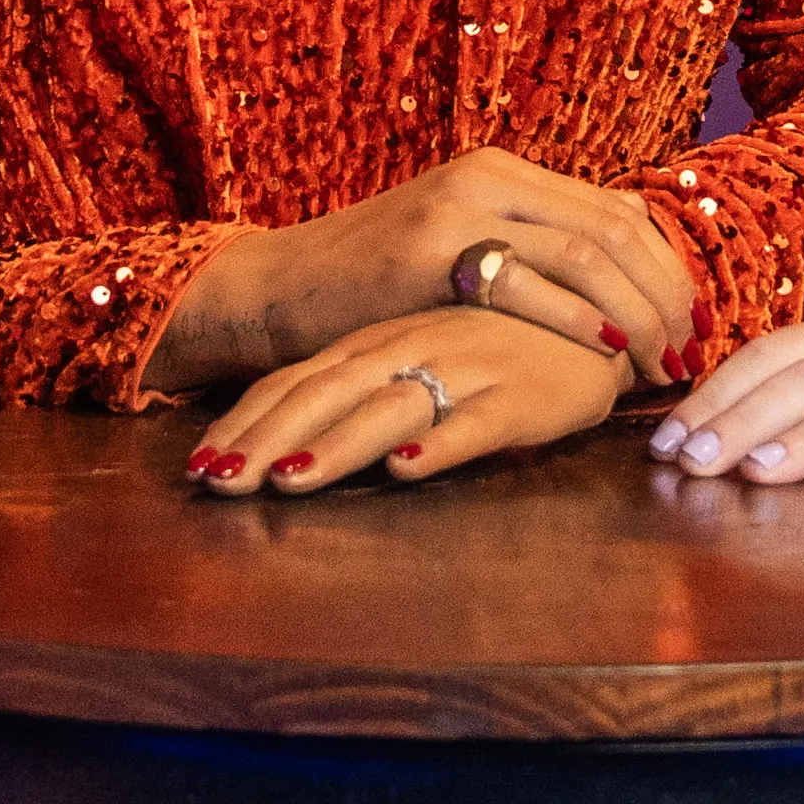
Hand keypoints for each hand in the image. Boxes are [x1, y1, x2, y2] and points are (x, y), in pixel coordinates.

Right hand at [157, 149, 705, 393]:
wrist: (277, 290)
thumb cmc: (376, 289)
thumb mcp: (462, 252)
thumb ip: (533, 256)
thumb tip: (623, 292)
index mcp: (506, 173)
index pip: (619, 213)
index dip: (670, 270)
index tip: (699, 322)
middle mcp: (490, 177)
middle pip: (615, 230)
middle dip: (669, 295)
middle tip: (696, 351)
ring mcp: (459, 209)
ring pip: (586, 252)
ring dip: (640, 312)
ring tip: (665, 362)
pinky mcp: (429, 252)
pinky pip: (528, 282)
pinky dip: (582, 318)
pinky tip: (613, 351)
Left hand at [188, 304, 633, 494]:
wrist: (604, 319)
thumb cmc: (501, 343)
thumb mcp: (421, 357)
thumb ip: (364, 389)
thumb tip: (285, 438)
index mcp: (382, 341)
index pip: (300, 380)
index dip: (249, 420)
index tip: (199, 466)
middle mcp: (414, 348)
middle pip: (329, 394)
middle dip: (269, 440)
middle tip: (218, 484)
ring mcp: (469, 367)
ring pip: (393, 408)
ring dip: (339, 445)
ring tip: (290, 481)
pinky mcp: (525, 394)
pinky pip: (479, 421)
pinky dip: (442, 442)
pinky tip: (408, 467)